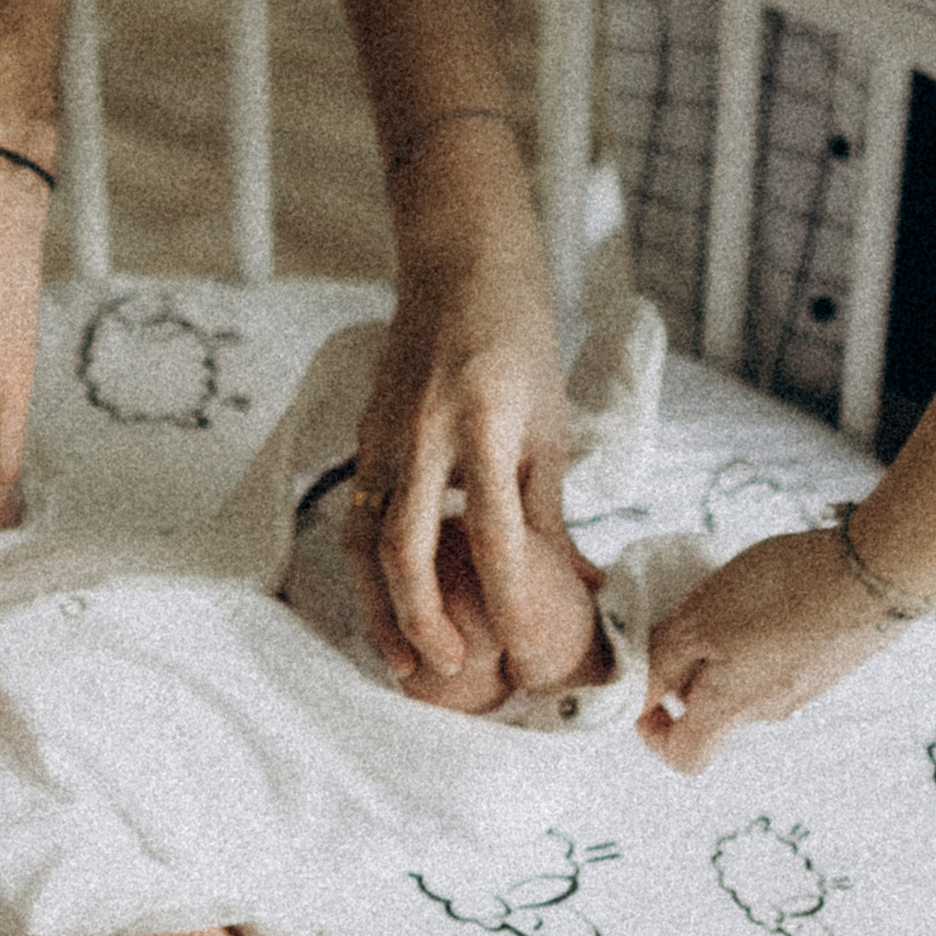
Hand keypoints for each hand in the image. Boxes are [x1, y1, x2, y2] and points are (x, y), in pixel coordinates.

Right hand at [344, 260, 583, 688]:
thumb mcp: (550, 424)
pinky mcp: (363, 434)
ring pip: (363, 539)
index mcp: (488, 425)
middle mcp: (425, 432)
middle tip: (449, 672)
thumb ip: (549, 510)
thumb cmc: (521, 340)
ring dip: (378, 608)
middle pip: (405, 550)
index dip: (511, 604)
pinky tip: (384, 604)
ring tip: (402, 660)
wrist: (461, 264)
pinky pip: (358, 514)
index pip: (495, 536)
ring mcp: (384, 432)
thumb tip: (578, 588)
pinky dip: (367, 568)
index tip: (528, 654)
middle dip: (422, 622)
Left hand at [638, 526, 893, 773]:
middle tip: (684, 616)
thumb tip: (633, 696)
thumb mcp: (698, 621)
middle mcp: (770, 711)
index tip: (646, 688)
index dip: (653, 732)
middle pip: (714, 710)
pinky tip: (771, 590)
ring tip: (729, 593)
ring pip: (747, 679)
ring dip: (727, 646)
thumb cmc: (781, 594)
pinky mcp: (831, 661)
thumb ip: (660, 662)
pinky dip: (763, 632)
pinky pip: (781, 658)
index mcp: (731, 709)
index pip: (685, 757)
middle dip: (689, 669)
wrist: (877, 573)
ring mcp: (807, 687)